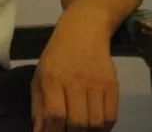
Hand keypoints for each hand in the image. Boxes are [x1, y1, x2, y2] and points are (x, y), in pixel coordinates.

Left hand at [30, 6, 117, 130]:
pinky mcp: (112, 84)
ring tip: (81, 128)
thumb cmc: (57, 55)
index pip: (55, 115)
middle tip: (68, 131)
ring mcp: (96, 83)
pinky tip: (95, 123)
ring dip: (88, 131)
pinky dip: (104, 127)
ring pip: (96, 123)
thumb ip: (39, 106)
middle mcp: (75, 80)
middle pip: (78, 122)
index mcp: (52, 78)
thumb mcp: (40, 75)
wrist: (84, 29)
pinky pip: (112, 117)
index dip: (54, 131)